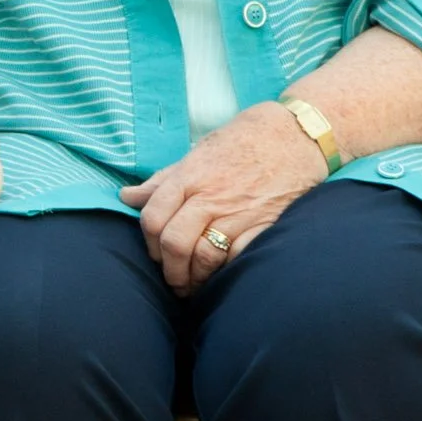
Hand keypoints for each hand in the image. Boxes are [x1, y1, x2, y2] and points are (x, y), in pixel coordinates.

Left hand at [119, 101, 327, 294]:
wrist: (295, 134)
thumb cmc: (242, 141)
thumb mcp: (197, 153)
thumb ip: (162, 181)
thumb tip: (126, 197)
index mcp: (189, 177)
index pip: (153, 218)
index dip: (148, 243)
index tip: (155, 254)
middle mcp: (210, 196)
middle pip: (174, 242)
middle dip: (169, 268)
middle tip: (173, 279)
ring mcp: (238, 212)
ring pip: (204, 256)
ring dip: (195, 278)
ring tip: (193, 285)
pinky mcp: (265, 224)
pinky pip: (238, 258)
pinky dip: (226, 271)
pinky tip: (221, 276)